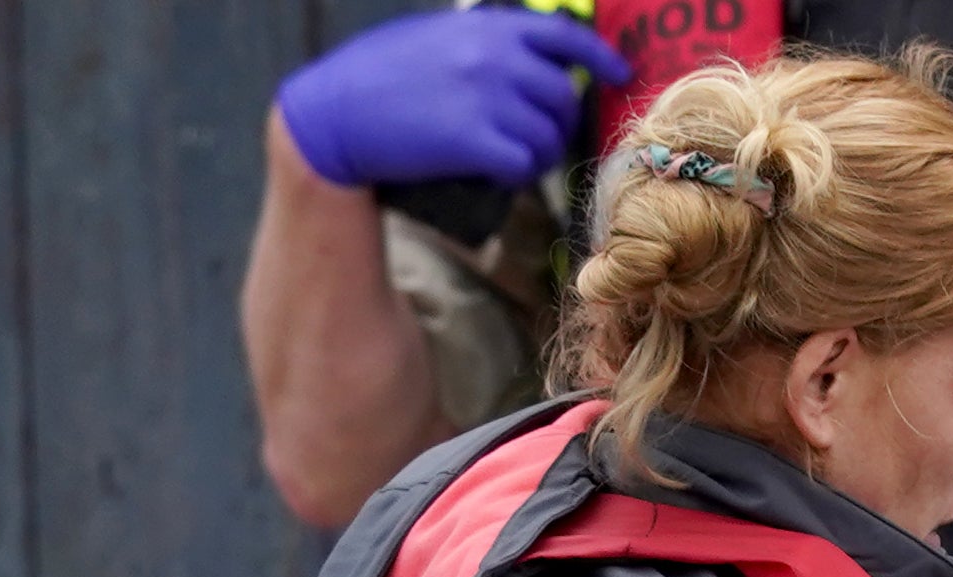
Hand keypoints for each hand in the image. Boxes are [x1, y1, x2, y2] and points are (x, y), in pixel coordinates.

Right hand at [275, 5, 626, 193]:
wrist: (333, 113)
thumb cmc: (378, 76)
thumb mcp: (435, 37)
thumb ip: (484, 43)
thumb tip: (533, 63)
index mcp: (486, 27)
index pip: (563, 35)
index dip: (600, 56)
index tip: (619, 74)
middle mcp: (493, 58)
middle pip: (561, 98)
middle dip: (554, 123)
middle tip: (529, 137)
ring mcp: (486, 99)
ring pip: (547, 137)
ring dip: (536, 154)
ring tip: (506, 155)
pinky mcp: (474, 142)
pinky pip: (524, 165)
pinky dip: (516, 173)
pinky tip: (493, 170)